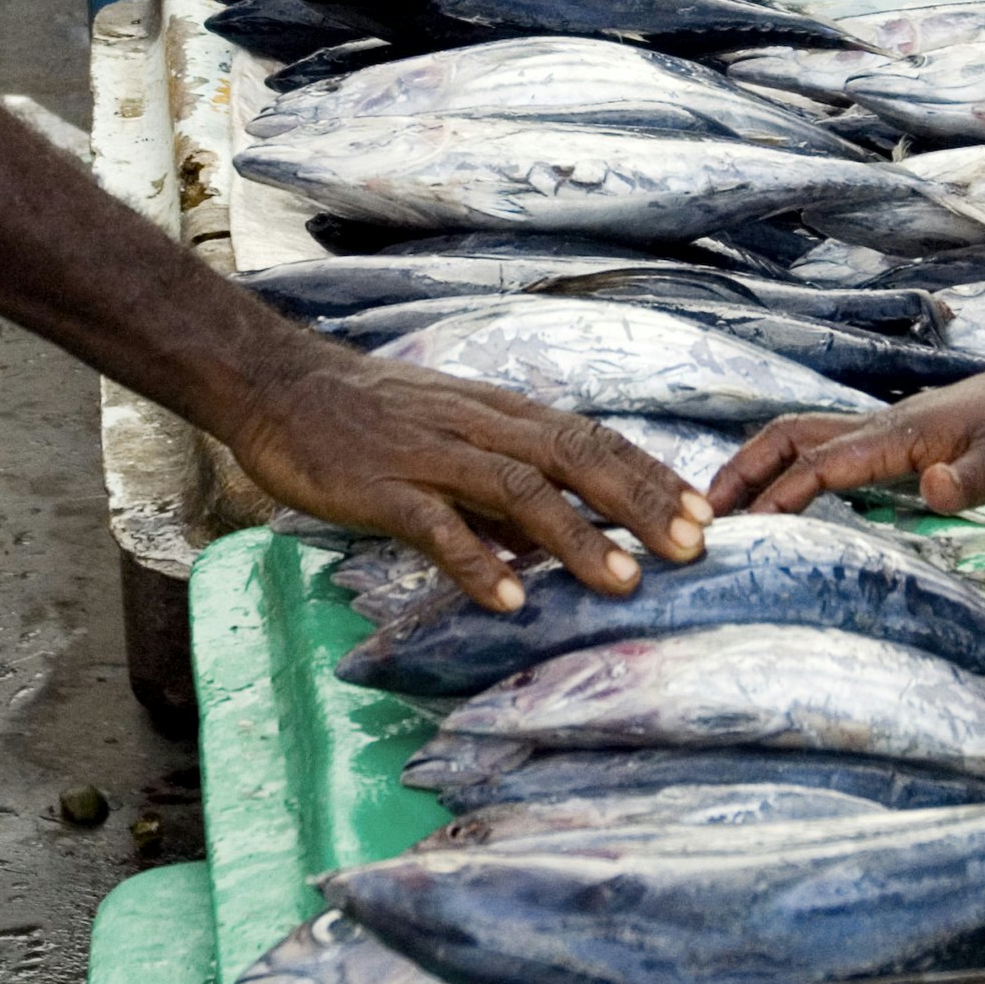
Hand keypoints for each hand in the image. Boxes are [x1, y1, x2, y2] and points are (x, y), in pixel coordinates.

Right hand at [235, 344, 712, 611]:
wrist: (280, 385)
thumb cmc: (370, 420)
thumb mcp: (451, 443)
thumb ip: (501, 492)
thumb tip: (554, 546)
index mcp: (501, 415)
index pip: (591, 439)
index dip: (650, 474)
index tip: (704, 512)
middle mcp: (478, 427)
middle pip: (574, 457)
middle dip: (639, 503)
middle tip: (694, 548)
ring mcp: (430, 454)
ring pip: (518, 490)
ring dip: (577, 537)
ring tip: (625, 582)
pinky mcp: (381, 484)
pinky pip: (436, 524)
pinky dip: (477, 560)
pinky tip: (510, 598)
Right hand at [710, 363, 984, 517]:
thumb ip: (974, 481)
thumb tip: (931, 488)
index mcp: (898, 435)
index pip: (822, 463)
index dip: (779, 495)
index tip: (742, 531)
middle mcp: (877, 427)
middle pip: (788, 437)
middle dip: (741, 472)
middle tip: (701, 515)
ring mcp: (880, 429)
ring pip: (798, 436)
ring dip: (755, 466)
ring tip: (722, 508)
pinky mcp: (889, 437)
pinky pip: (820, 447)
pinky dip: (784, 466)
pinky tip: (779, 495)